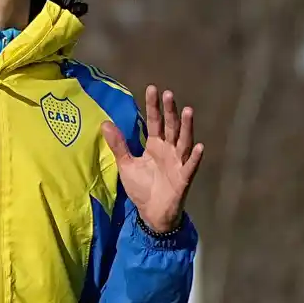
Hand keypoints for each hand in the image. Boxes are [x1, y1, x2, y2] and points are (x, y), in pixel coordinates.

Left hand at [101, 87, 203, 236]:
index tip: (152, 88)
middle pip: (170, 127)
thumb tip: (104, 123)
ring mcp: (178, 163)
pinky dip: (194, 157)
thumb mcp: (126, 165)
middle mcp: (169, 150)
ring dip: (187, 127)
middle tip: (168, 94)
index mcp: (155, 145)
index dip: (153, 106)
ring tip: (188, 111)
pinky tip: (199, 146)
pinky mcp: (184, 178)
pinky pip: (190, 166)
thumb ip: (118, 145)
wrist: (152, 214)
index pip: (155, 121)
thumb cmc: (142, 188)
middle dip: (170, 111)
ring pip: (183, 141)